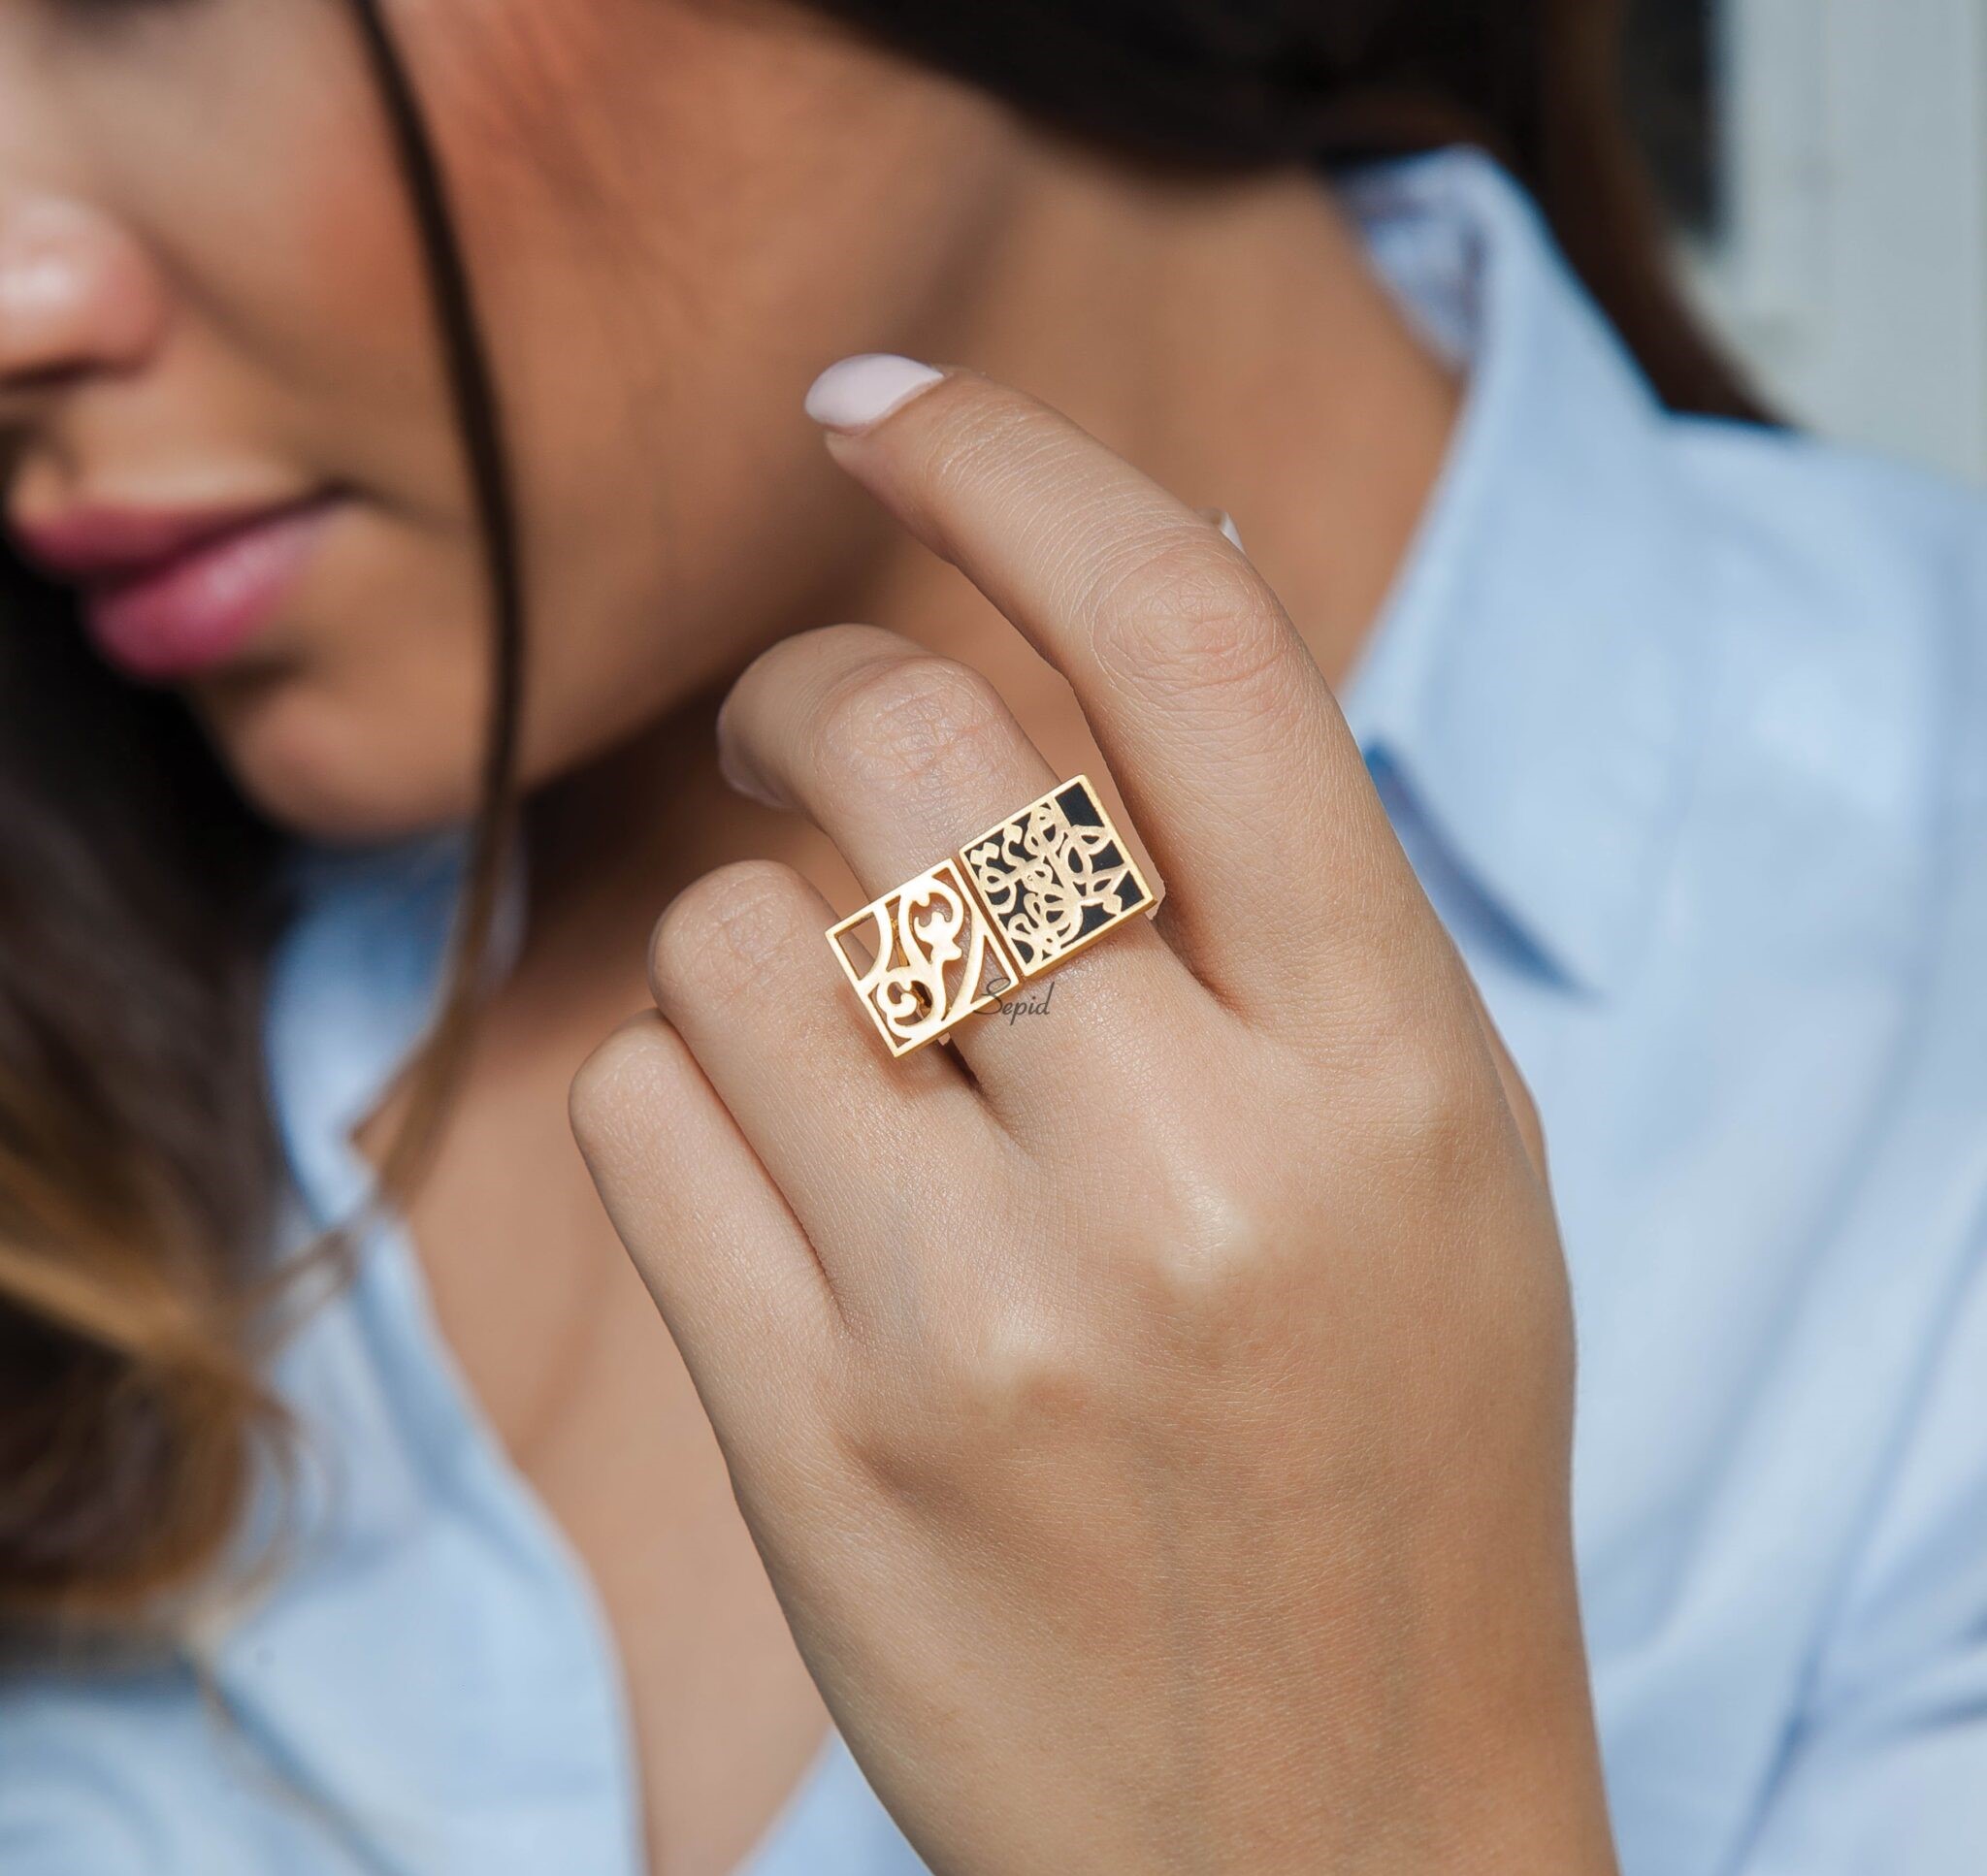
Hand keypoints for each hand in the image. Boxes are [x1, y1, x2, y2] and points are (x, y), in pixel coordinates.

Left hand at [570, 363, 1616, 1873]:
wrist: (1331, 1845)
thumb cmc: (1387, 1460)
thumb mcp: (1430, 1157)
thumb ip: (1298, 883)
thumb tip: (1175, 577)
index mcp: (1393, 1069)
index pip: (1193, 654)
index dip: (1018, 470)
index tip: (880, 408)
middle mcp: (1198, 1164)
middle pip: (905, 748)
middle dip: (819, 695)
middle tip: (821, 739)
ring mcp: (987, 1311)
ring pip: (735, 935)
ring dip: (760, 946)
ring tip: (858, 1067)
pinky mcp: (813, 1434)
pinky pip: (637, 1111)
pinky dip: (684, 1103)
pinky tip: (787, 1199)